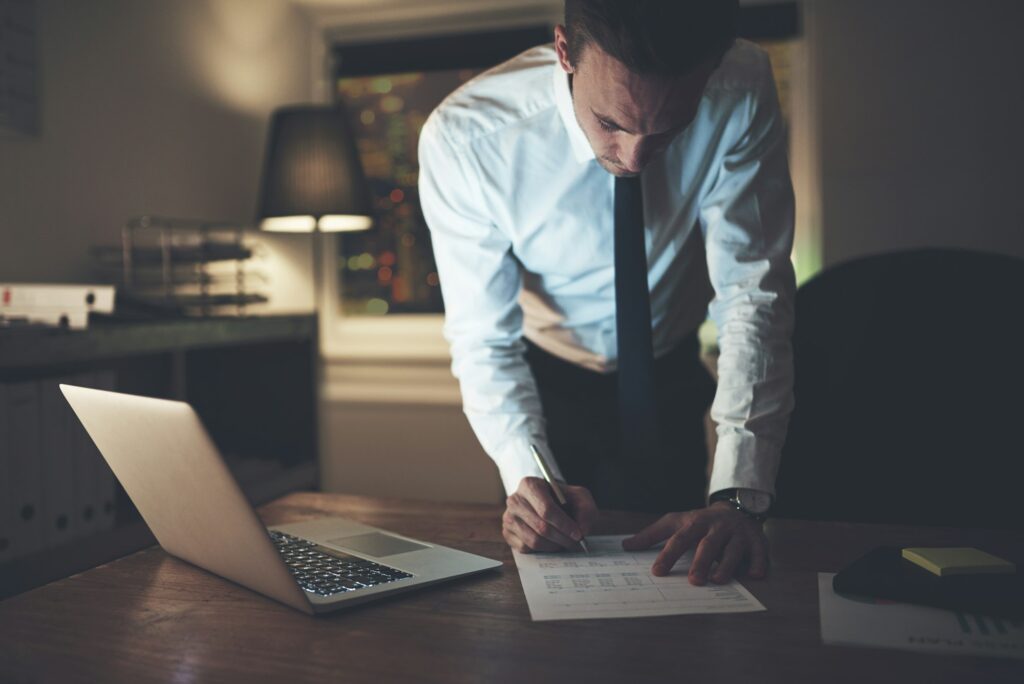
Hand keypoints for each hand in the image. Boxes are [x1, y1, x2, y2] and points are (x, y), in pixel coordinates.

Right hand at [502, 477, 597, 552]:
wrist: (551, 504)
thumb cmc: (565, 500)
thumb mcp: (580, 498)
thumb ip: (585, 510)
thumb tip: (581, 529)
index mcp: (529, 485)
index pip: (546, 509)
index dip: (564, 524)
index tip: (578, 534)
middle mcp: (514, 500)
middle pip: (541, 527)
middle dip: (562, 538)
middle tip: (576, 543)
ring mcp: (508, 517)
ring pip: (533, 540)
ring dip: (554, 546)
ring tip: (566, 543)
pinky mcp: (507, 533)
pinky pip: (526, 548)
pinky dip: (543, 550)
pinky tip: (551, 543)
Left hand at [622, 501, 767, 584]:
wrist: (737, 508)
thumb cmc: (700, 521)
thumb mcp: (676, 522)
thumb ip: (652, 535)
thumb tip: (626, 546)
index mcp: (696, 522)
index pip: (679, 539)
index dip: (668, 555)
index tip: (657, 571)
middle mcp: (718, 527)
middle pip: (708, 545)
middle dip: (701, 562)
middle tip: (692, 581)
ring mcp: (738, 534)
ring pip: (733, 550)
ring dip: (726, 566)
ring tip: (717, 581)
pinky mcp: (757, 541)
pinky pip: (759, 553)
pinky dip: (758, 563)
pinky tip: (754, 575)